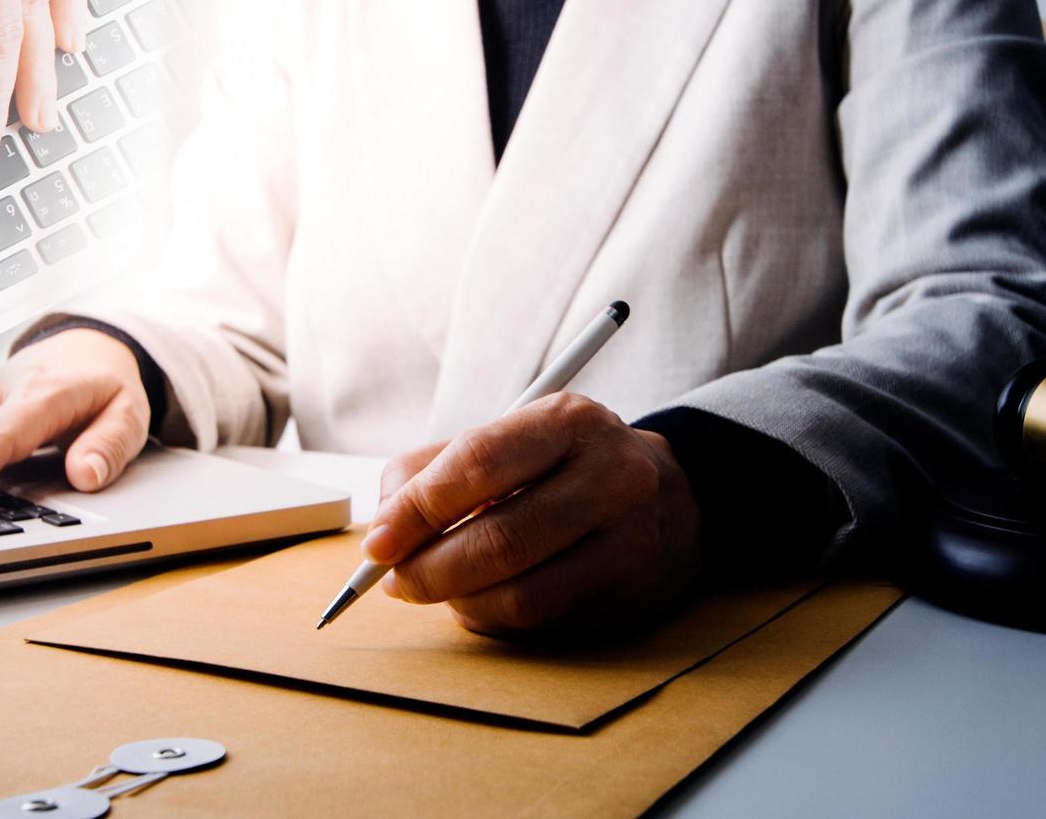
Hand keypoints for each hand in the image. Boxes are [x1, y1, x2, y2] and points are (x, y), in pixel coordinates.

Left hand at [364, 394, 703, 635]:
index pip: (478, 463)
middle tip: (395, 583)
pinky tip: (484, 601)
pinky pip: (544, 624)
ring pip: (522, 596)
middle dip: (430, 571)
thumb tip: (383, 531)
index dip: (417, 510)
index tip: (377, 545)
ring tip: (440, 590)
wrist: (669, 495)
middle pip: (501, 540)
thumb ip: (428, 472)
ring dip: (460, 603)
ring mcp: (633, 539)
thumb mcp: (502, 441)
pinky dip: (495, 619)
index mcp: (568, 421)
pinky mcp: (636, 594)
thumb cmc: (558, 467)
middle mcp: (612, 475)